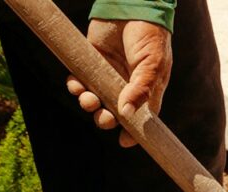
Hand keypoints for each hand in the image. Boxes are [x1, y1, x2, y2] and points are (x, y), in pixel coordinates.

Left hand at [67, 19, 170, 147]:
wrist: (132, 4)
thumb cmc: (149, 35)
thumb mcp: (152, 64)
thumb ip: (141, 89)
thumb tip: (125, 113)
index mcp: (146, 88)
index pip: (140, 118)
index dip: (132, 132)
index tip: (124, 141)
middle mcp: (126, 85)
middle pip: (113, 113)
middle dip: (106, 119)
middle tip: (103, 118)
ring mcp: (108, 74)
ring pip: (95, 99)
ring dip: (89, 105)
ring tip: (88, 100)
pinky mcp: (92, 62)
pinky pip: (80, 81)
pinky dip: (75, 87)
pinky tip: (75, 86)